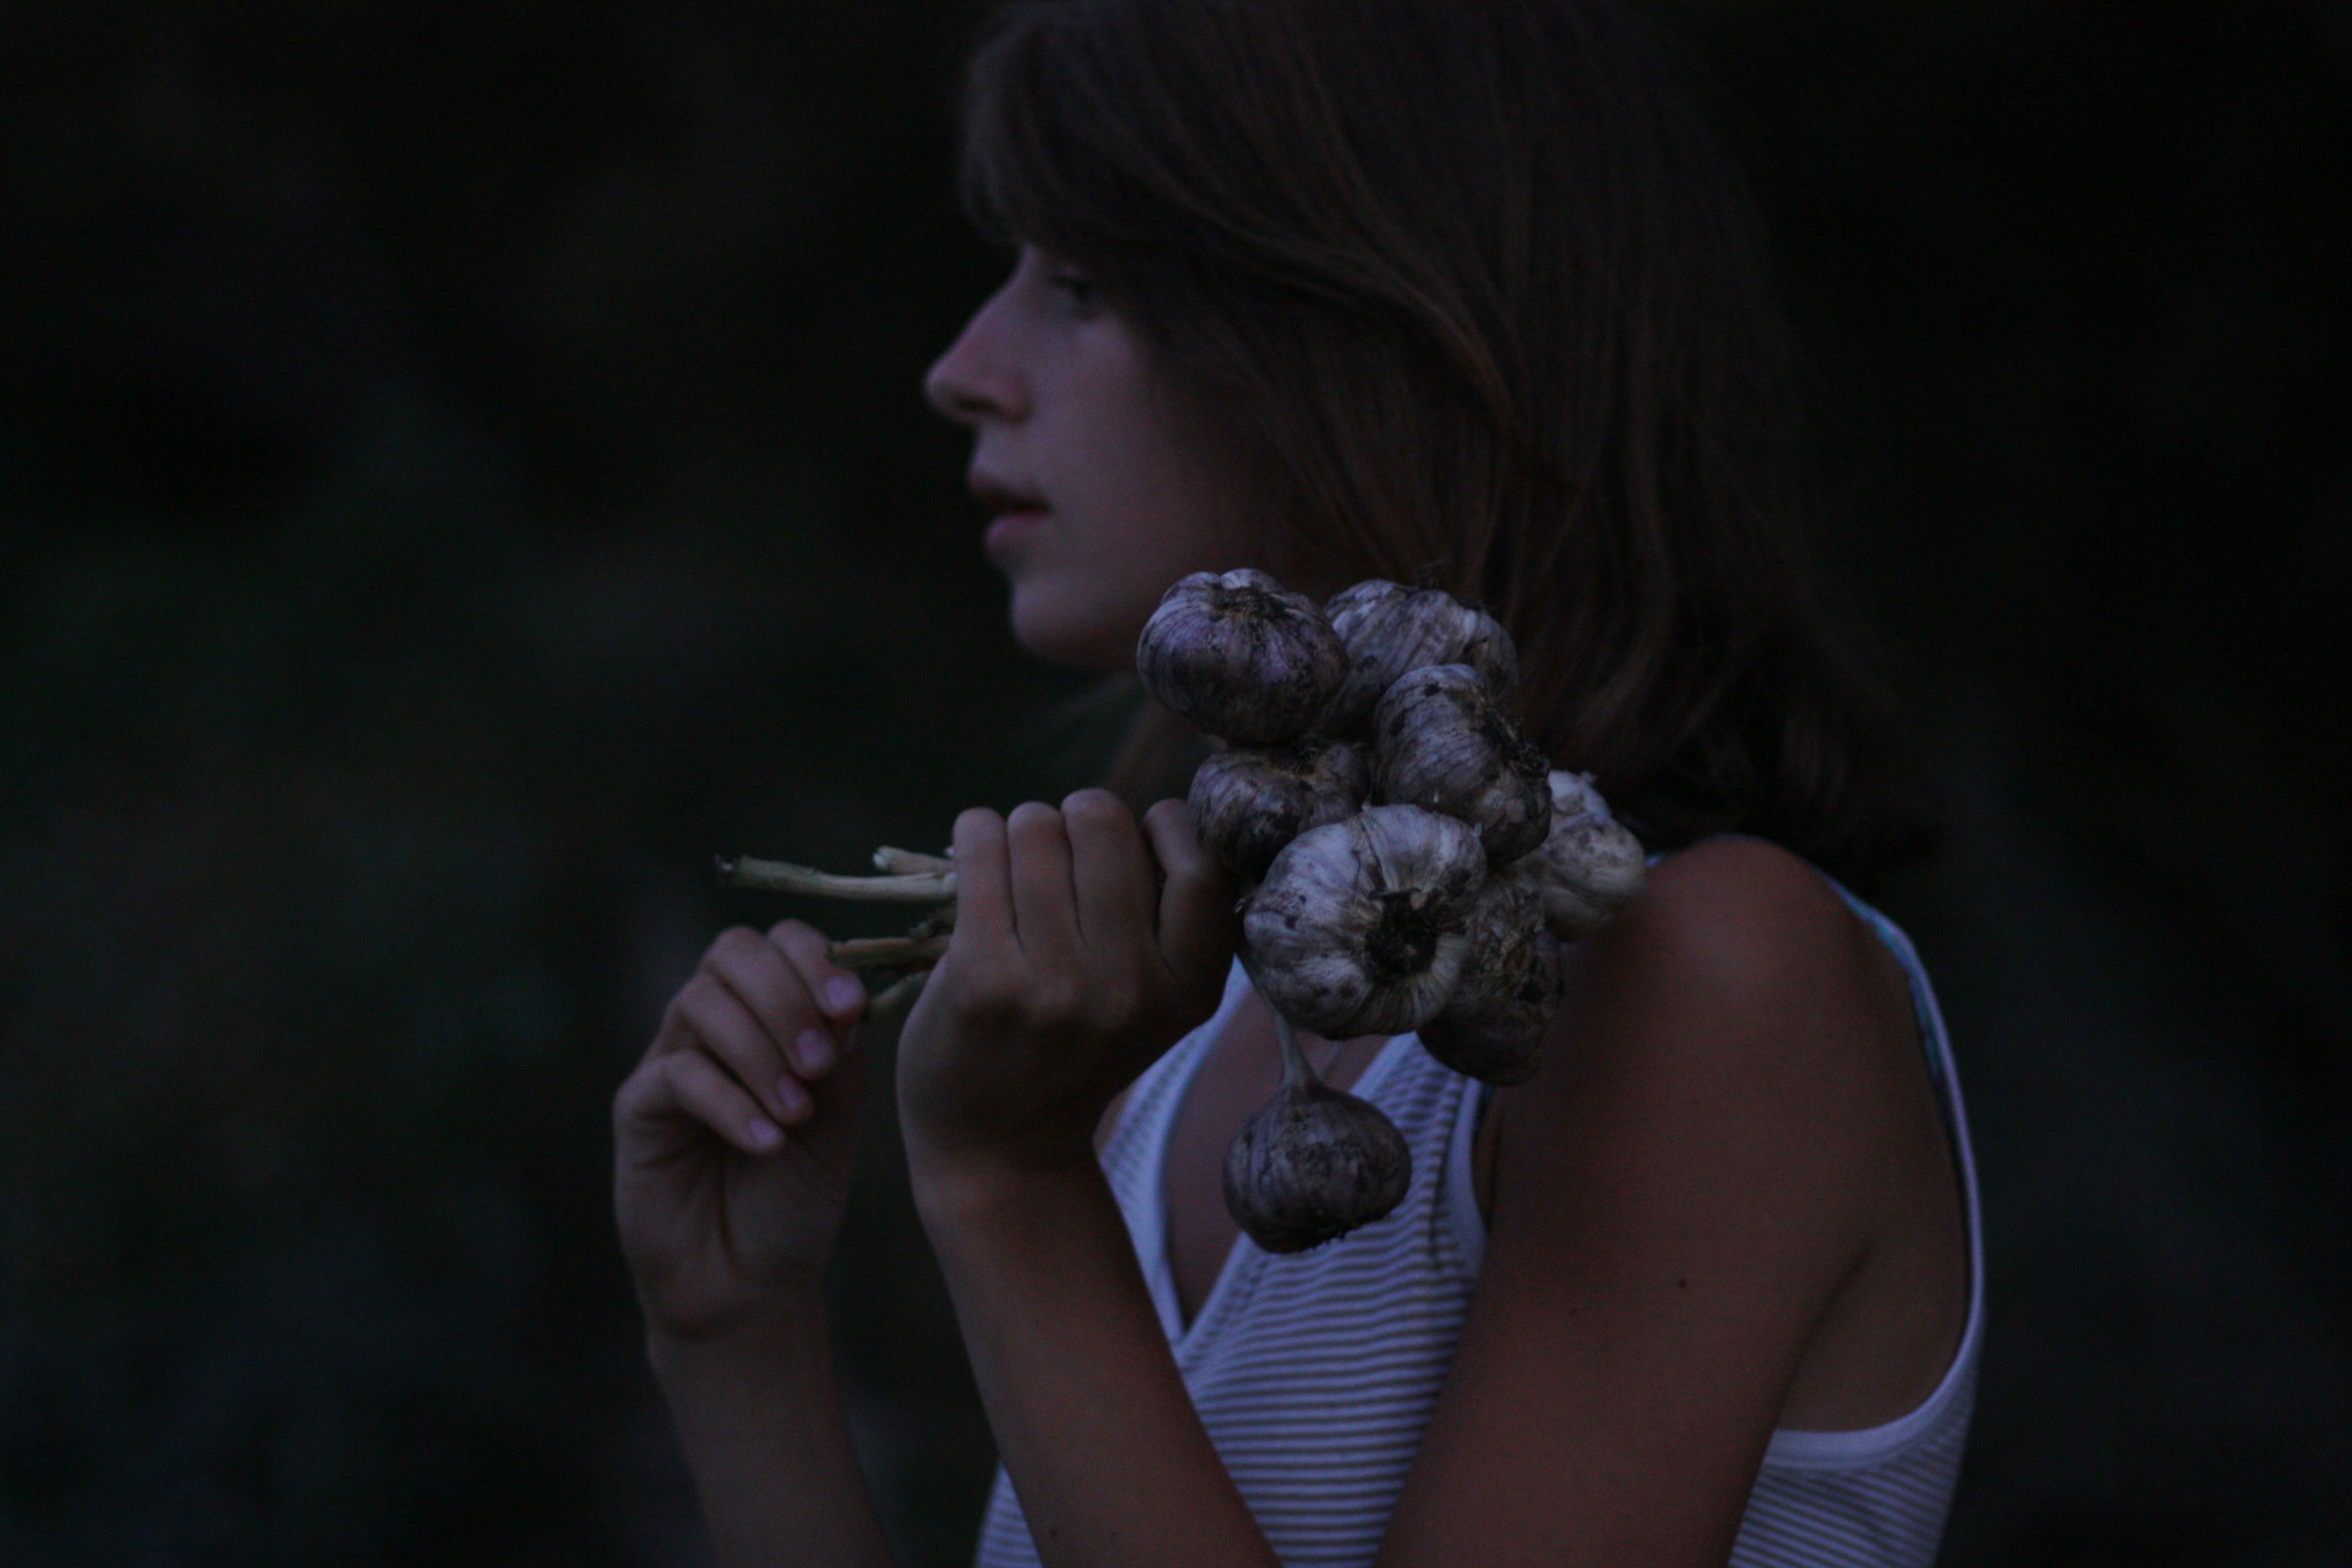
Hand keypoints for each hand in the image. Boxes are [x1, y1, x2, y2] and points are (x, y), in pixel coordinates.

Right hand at [614, 920, 869, 1343]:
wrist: (751, 1281)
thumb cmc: (796, 1195)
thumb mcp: (839, 1119)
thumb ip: (840, 1055)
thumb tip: (840, 1000)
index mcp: (770, 1015)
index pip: (782, 943)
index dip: (815, 962)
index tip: (850, 1011)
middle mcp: (717, 1026)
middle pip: (732, 952)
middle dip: (784, 998)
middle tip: (818, 1063)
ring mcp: (672, 1060)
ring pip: (701, 1003)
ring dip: (759, 1052)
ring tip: (796, 1114)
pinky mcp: (638, 1108)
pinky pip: (676, 1073)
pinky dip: (730, 1103)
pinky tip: (765, 1143)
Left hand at [896, 791, 1237, 1192]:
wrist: (1002, 1149)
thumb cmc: (1077, 1051)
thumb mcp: (1156, 1003)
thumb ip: (1166, 919)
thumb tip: (1148, 812)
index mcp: (1189, 989)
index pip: (1201, 862)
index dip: (1164, 827)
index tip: (1136, 841)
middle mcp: (1132, 987)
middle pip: (1105, 823)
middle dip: (1078, 819)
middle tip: (1061, 856)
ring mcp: (1056, 984)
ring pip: (1037, 825)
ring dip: (1022, 830)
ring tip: (1016, 868)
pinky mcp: (983, 978)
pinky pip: (981, 845)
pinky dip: (976, 833)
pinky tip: (978, 854)